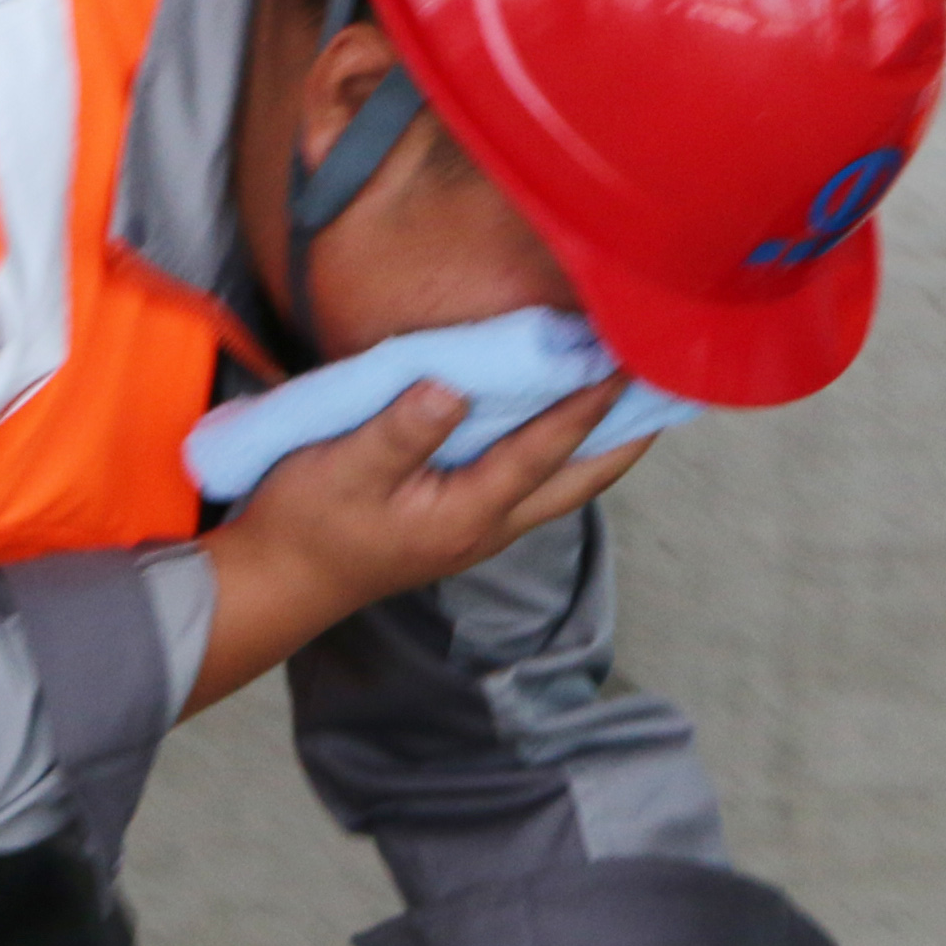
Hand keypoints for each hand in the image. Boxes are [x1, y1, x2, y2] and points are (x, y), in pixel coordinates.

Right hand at [186, 378, 638, 713]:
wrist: (277, 583)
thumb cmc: (305, 524)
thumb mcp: (343, 468)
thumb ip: (402, 428)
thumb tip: (453, 387)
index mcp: (468, 513)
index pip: (545, 451)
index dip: (588, 404)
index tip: (626, 361)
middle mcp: (487, 529)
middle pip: (579, 482)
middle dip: (626, 438)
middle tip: (668, 392)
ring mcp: (476, 532)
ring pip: (560, 488)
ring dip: (600, 447)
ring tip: (634, 403)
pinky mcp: (458, 525)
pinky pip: (531, 485)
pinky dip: (560, 453)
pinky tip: (559, 425)